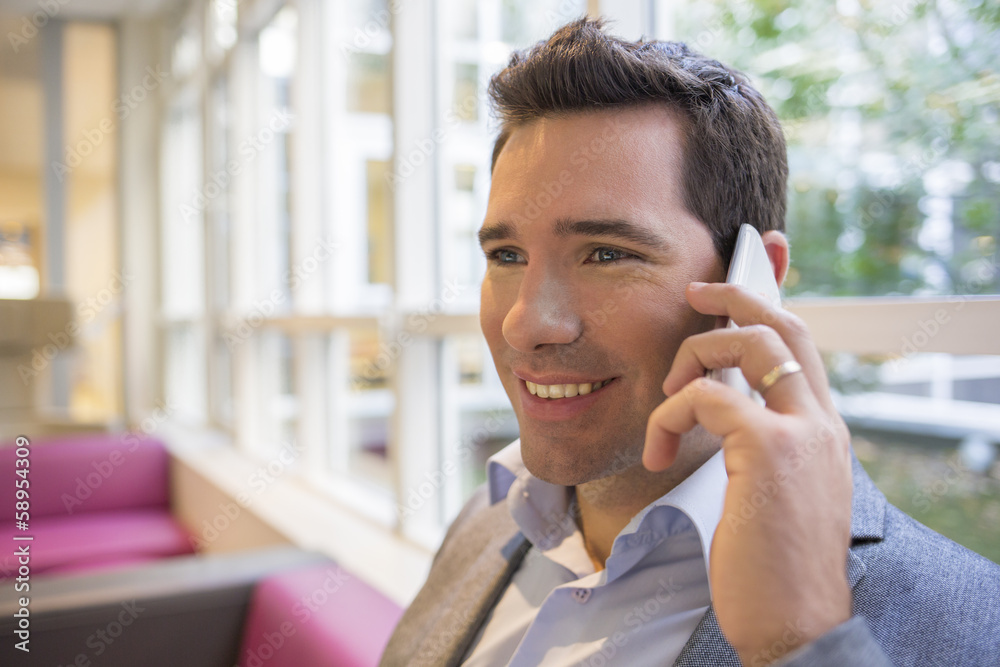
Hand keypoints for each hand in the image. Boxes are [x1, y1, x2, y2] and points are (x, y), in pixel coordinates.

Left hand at [643, 281, 852, 665]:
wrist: (796, 624)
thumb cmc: (773, 568)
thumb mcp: (771, 493)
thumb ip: (758, 447)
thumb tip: (721, 411)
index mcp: (822, 430)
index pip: (800, 346)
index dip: (767, 308)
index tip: (728, 293)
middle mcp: (821, 421)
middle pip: (784, 325)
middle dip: (737, 295)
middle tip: (694, 292)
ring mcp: (801, 431)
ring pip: (748, 344)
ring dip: (694, 357)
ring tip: (667, 401)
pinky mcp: (770, 450)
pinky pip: (706, 396)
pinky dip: (669, 414)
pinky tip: (658, 451)